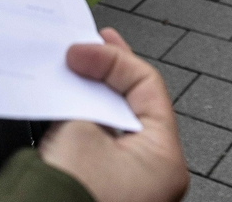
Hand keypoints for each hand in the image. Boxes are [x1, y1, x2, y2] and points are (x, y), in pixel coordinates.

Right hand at [38, 30, 188, 201]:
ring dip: (92, 96)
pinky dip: (84, 122)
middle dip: (107, 74)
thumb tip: (83, 81)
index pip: (148, 86)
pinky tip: (66, 102)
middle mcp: (155, 176)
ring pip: (115, 125)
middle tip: (87, 45)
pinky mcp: (105, 192)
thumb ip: (88, 97)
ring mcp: (131, 187)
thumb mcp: (81, 129)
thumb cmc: (70, 197)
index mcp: (165, 159)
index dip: (113, 59)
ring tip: (72, 70)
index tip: (82, 49)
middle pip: (135, 105)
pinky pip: (100, 146)